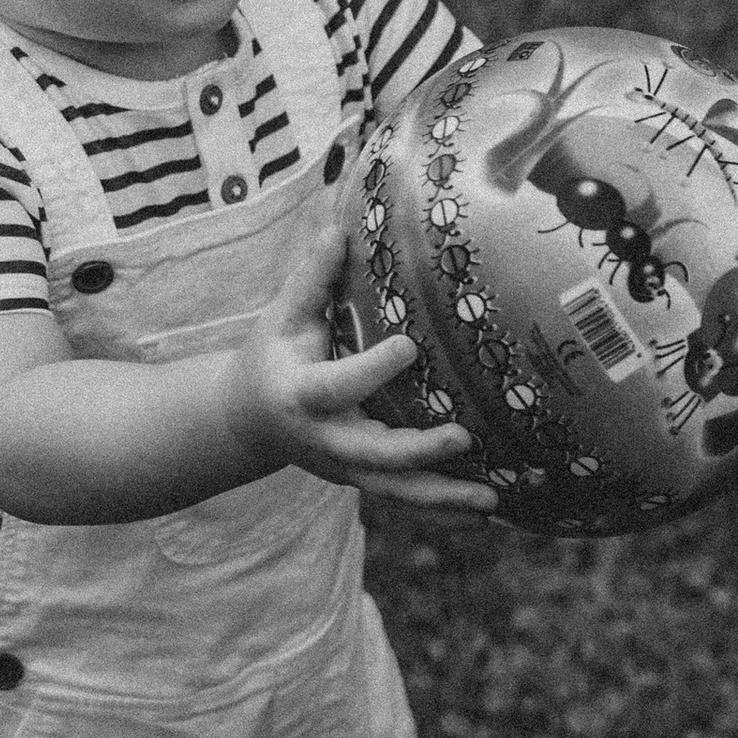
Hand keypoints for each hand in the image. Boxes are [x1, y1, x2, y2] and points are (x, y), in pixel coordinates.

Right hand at [230, 221, 492, 514]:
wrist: (245, 423)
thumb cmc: (271, 359)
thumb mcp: (281, 318)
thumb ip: (312, 279)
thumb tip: (340, 227)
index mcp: (301, 395)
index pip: (337, 385)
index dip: (371, 370)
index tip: (409, 346)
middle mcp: (325, 440)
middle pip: (373, 455)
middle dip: (418, 451)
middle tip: (463, 437)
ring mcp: (345, 468)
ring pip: (396, 491)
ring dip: (444, 497)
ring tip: (492, 498)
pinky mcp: (363, 481)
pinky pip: (407, 499)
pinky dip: (445, 507)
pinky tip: (489, 509)